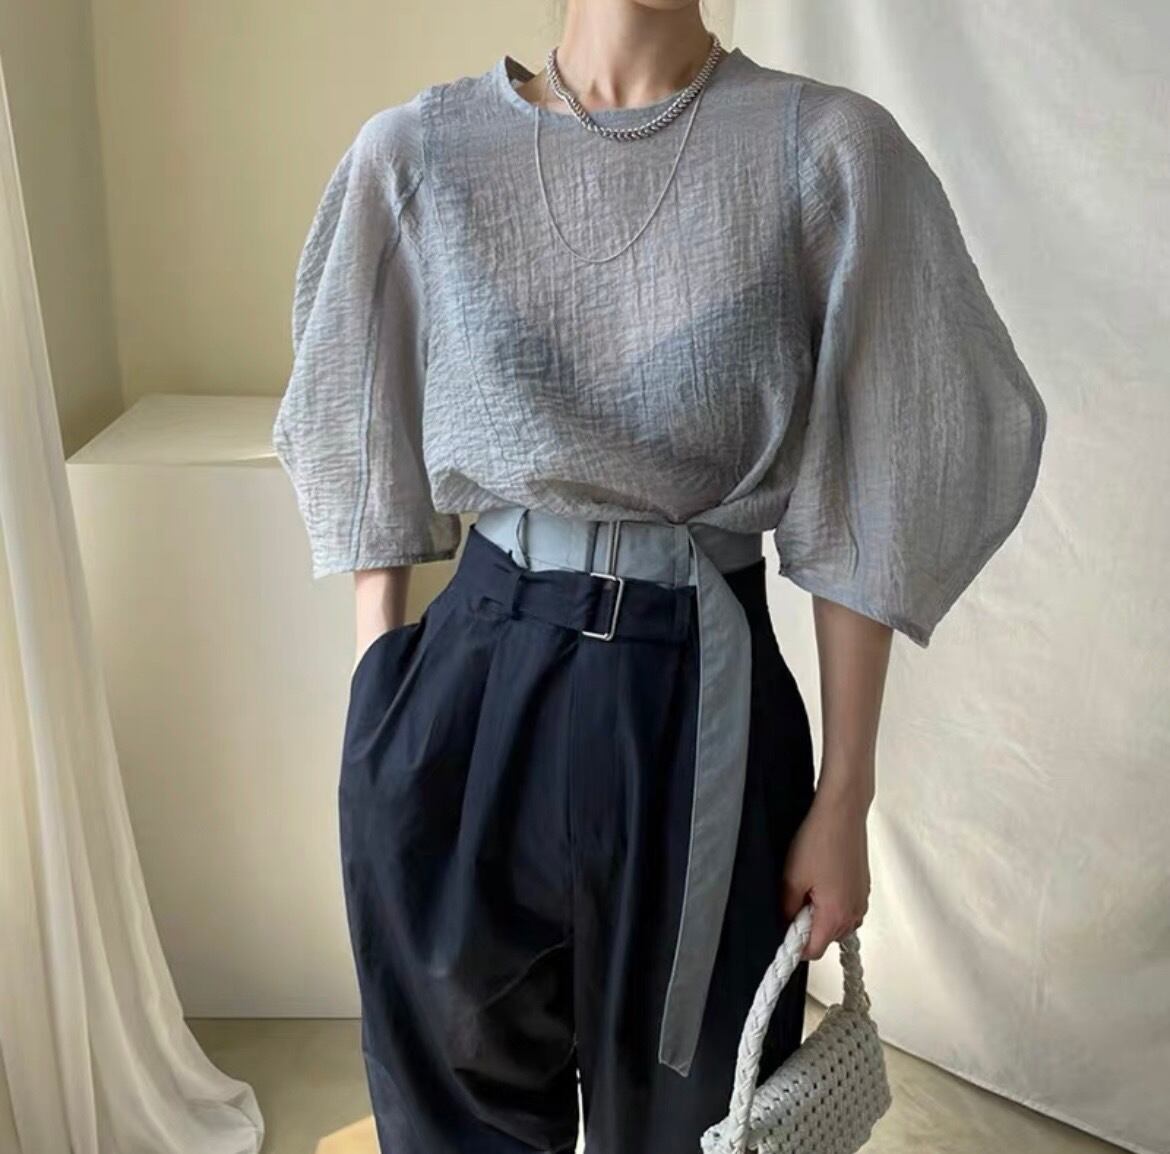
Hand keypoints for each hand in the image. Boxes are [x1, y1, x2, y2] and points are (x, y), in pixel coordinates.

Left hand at [779, 787, 870, 960]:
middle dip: (808, 926)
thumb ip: (786, 908)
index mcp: (836, 915)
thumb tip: (785, 924)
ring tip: (808, 884)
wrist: (842, 812)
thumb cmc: (820, 840)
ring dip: (820, 913)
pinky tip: (821, 877)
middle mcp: (854, 913)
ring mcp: (861, 900)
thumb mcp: (791, 877)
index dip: (795, 944)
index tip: (784, 928)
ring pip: (836, 923)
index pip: (813, 951)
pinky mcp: (862, 887)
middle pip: (826, 938)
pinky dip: (832, 901)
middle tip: (794, 897)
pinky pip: (845, 906)